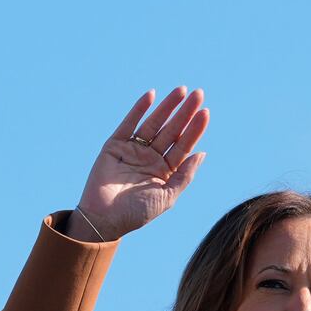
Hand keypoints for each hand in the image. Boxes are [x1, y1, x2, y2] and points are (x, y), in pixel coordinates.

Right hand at [71, 87, 208, 240]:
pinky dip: (139, 109)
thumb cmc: (137, 213)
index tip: (206, 112)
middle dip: (185, 113)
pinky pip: (128, 124)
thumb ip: (185, 175)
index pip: (184, 145)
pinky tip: (152, 96)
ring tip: (181, 91)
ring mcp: (133, 150)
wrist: (104, 219)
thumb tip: (203, 153)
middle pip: (172, 130)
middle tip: (198, 94)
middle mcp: (151, 158)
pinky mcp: (114, 145)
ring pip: (154, 123)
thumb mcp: (167, 196)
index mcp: (166, 171)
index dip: (195, 129)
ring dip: (167, 107)